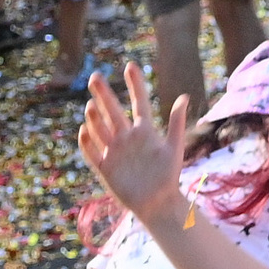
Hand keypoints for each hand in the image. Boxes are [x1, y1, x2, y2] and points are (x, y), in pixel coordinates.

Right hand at [79, 62, 190, 219]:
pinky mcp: (105, 168)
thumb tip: (184, 96)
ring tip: (92, 105)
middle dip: (104, 94)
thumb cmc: (168, 176)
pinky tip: (84, 131)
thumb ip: (177, 123)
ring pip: (100, 129)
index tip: (131, 65)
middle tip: (95, 76)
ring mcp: (114, 151)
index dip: (135, 85)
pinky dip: (88, 143)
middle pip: (113, 111)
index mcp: (145, 131)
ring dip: (95, 118)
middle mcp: (126, 137)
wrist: (159, 204)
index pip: (138, 102)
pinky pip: (92, 153)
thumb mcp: (174, 147)